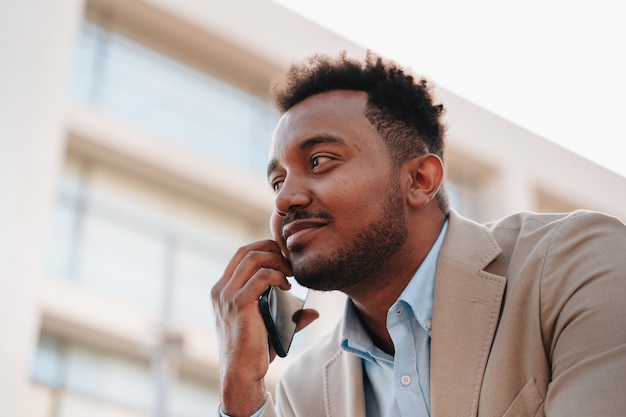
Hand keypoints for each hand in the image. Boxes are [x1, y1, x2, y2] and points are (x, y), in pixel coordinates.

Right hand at [211, 240, 316, 415]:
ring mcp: (227, 296)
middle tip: (290, 262)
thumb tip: (313, 312)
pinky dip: (277, 276)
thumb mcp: (268, 326)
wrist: (241, 374)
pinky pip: (261, 277)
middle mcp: (221, 290)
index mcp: (222, 290)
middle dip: (272, 249)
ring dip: (276, 261)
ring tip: (290, 274)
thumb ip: (288, 315)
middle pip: (246, 251)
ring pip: (253, 259)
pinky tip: (287, 287)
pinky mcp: (239, 304)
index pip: (241, 255)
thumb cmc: (253, 351)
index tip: (284, 257)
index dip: (264, 248)